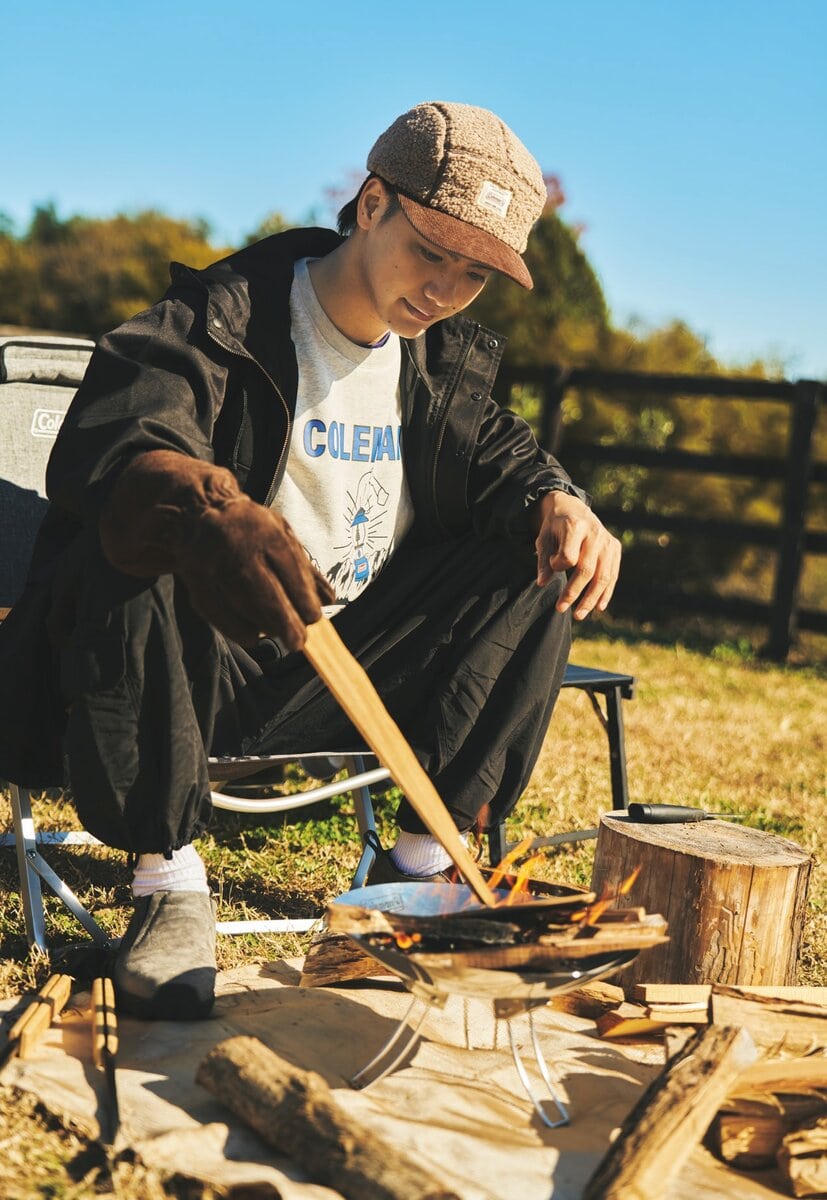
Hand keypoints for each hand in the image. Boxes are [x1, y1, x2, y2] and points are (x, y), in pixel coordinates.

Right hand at [99, 450, 334, 648]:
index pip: (289, 567)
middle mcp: (237, 545)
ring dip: (262, 624)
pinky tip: (253, 635)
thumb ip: (305, 567)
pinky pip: (216, 610)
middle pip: (262, 588)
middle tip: (298, 641)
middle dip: (284, 619)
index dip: (303, 597)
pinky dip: (235, 627)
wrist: (199, 514)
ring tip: (279, 635)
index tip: (314, 618)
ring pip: (238, 602)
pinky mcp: (195, 580)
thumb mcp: (282, 535)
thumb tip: (328, 598)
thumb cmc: (251, 528)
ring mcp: (212, 563)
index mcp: (265, 531)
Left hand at [533, 491, 620, 620]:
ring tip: (578, 615)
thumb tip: (542, 583)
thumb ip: (543, 560)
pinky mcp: (615, 547)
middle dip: (573, 592)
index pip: (569, 556)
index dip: (558, 566)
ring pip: (603, 576)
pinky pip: (612, 575)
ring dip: (591, 599)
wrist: (573, 508)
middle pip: (587, 570)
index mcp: (575, 526)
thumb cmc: (555, 527)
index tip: (552, 566)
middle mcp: (595, 533)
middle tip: (560, 609)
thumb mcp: (543, 538)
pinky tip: (598, 608)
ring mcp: (608, 541)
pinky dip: (606, 593)